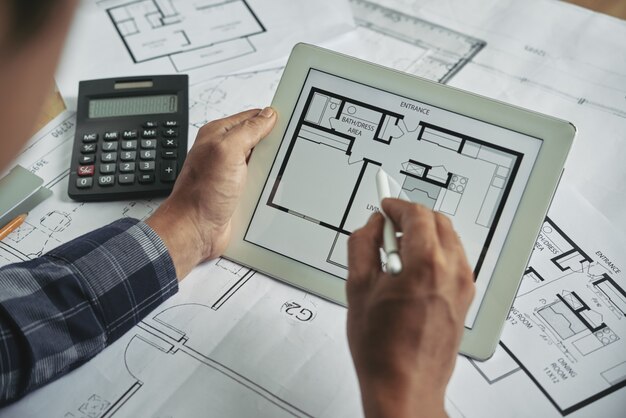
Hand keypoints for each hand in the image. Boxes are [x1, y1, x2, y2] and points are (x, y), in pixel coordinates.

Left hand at [146, 108, 276, 278]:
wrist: (196, 231)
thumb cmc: (201, 194)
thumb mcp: (227, 152)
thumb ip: (248, 130)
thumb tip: (268, 115)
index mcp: (218, 135)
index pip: (252, 117)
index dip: (271, 120)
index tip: (289, 124)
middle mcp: (224, 152)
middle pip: (260, 141)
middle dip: (272, 148)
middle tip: (279, 155)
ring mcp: (231, 172)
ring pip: (262, 163)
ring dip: (270, 170)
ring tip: (271, 176)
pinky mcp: (238, 191)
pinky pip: (260, 183)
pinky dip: (267, 186)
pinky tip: (269, 190)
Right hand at [346, 199, 474, 417]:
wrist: (405, 386)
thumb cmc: (382, 350)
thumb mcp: (358, 289)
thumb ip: (362, 246)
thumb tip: (371, 227)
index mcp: (425, 264)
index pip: (417, 214)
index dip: (396, 205)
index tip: (384, 206)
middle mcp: (451, 271)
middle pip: (438, 221)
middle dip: (412, 217)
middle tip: (388, 227)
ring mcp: (463, 286)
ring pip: (448, 240)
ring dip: (425, 235)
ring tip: (397, 254)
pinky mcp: (465, 299)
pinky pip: (454, 261)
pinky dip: (435, 254)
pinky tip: (412, 273)